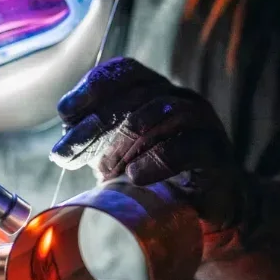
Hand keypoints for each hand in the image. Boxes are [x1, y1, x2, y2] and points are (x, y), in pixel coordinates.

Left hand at [50, 57, 242, 229]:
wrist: (209, 208)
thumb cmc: (159, 176)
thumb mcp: (119, 155)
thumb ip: (94, 143)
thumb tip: (62, 145)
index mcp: (156, 91)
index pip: (125, 71)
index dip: (92, 87)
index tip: (64, 113)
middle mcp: (181, 99)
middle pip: (136, 94)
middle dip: (94, 123)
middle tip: (65, 152)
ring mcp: (203, 124)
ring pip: (163, 111)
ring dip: (124, 141)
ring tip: (104, 170)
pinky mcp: (217, 156)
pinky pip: (189, 147)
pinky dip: (157, 160)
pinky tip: (135, 176)